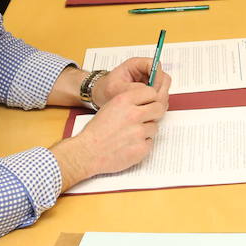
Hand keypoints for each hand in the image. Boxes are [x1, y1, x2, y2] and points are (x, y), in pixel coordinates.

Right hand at [65, 58, 169, 177]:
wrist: (87, 153)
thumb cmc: (97, 131)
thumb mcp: (111, 106)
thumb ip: (130, 101)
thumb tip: (149, 100)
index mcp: (125, 100)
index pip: (151, 92)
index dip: (150, 98)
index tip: (148, 103)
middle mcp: (134, 114)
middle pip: (159, 108)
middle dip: (153, 113)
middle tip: (145, 119)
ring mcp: (139, 132)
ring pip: (155, 127)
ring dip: (146, 130)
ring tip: (130, 135)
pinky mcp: (141, 148)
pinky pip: (150, 142)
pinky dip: (142, 144)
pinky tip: (130, 145)